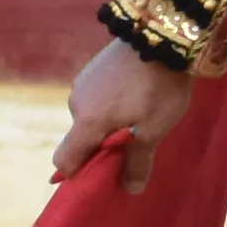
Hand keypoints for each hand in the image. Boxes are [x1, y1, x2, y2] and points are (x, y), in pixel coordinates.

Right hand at [56, 37, 195, 189]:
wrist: (162, 38)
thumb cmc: (158, 89)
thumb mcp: (154, 130)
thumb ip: (138, 161)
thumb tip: (130, 189)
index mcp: (87, 122)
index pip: (64, 159)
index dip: (75, 175)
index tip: (96, 179)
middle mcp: (76, 103)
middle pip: (80, 139)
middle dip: (101, 148)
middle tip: (133, 145)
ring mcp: (82, 83)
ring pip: (89, 117)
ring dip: (108, 124)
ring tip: (140, 115)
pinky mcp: (92, 69)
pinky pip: (95, 98)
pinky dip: (110, 105)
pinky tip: (135, 96)